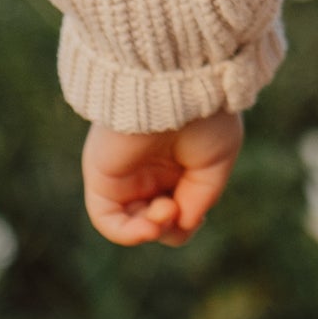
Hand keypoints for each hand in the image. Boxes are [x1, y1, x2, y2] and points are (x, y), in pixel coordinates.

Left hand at [80, 111, 243, 247]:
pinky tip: (149, 225)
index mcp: (178, 163)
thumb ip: (199, 200)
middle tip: (177, 208)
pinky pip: (107, 219)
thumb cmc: (204, 116)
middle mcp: (149, 169)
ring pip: (131, 223)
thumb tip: (180, 225)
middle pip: (154, 220)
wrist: (178, 86)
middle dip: (170, 226)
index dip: (188, 221)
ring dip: (152, 230)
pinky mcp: (103, 175)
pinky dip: (127, 233)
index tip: (200, 211)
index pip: (177, 209)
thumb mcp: (215, 165)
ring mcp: (125, 173)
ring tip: (164, 211)